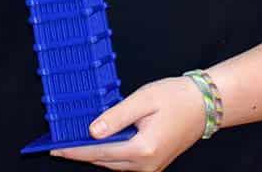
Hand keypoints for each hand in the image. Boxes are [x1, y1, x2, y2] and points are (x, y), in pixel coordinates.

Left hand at [50, 77, 205, 170]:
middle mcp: (147, 164)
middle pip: (104, 162)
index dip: (74, 149)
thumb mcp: (142, 100)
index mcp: (142, 149)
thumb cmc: (176, 97)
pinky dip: (109, 155)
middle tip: (58, 145)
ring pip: (114, 165)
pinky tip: (99, 144)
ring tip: (73, 143)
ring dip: (94, 155)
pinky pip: (125, 163)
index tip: (55, 148)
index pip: (99, 152)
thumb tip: (92, 130)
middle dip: (80, 154)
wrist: (206, 104)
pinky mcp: (154, 163)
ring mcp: (152, 167)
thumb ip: (116, 116)